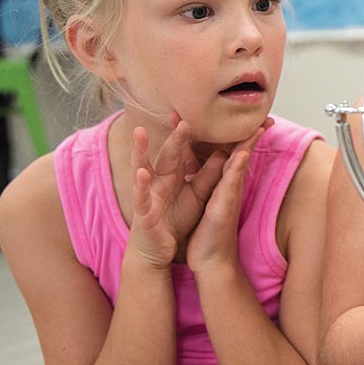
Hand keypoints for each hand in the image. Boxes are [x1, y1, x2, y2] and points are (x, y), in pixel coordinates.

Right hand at [127, 115, 225, 268]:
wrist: (158, 251)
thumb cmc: (175, 220)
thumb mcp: (197, 195)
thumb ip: (207, 175)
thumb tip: (223, 154)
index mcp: (172, 176)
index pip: (182, 151)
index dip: (187, 134)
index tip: (195, 113)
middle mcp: (158, 181)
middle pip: (166, 156)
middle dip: (172, 138)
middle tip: (179, 116)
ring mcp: (148, 195)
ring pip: (143, 169)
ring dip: (140, 151)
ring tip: (140, 132)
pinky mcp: (143, 213)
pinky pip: (140, 196)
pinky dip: (140, 184)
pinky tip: (141, 172)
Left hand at [186, 125, 266, 274]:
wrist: (210, 260)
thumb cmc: (208, 232)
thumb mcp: (208, 201)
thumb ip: (212, 183)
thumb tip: (214, 168)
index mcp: (223, 183)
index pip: (232, 152)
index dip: (238, 134)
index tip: (242, 116)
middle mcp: (230, 186)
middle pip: (242, 154)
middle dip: (253, 134)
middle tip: (266, 116)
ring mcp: (230, 195)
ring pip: (240, 165)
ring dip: (249, 145)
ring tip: (259, 127)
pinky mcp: (224, 205)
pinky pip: (231, 183)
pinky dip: (237, 168)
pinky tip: (243, 154)